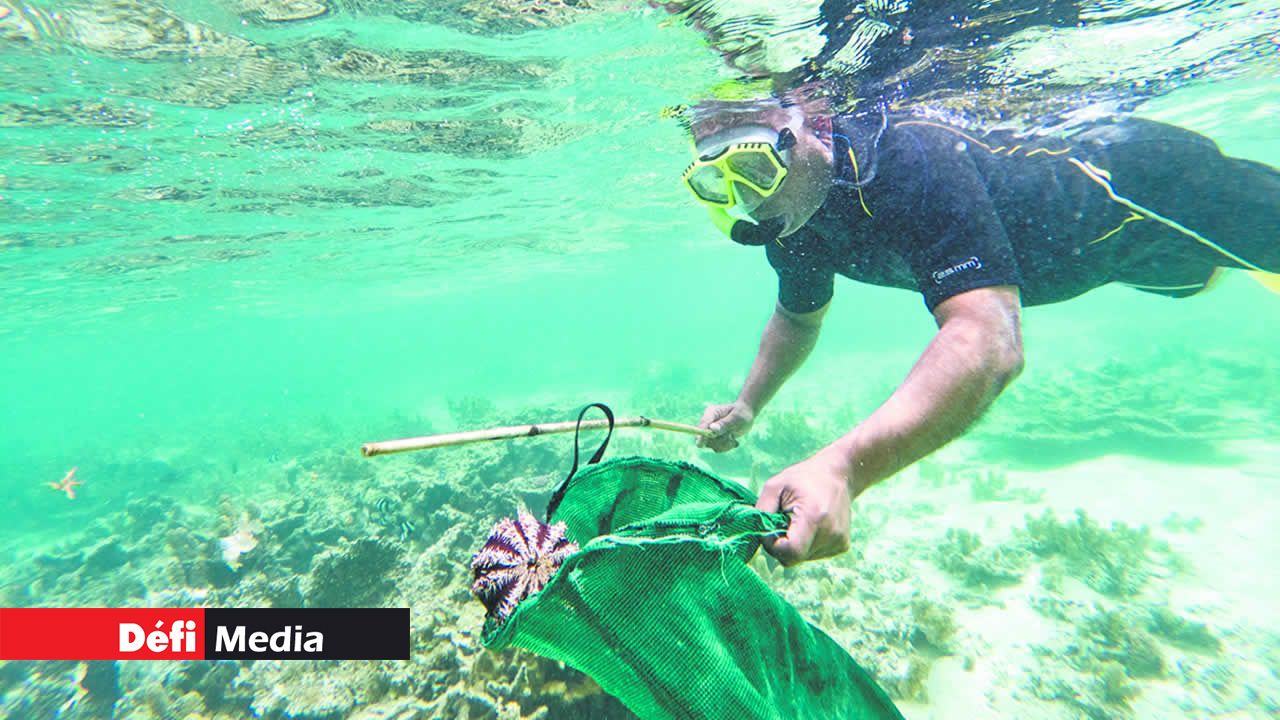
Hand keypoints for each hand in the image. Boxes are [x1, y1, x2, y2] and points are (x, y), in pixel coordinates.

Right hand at [697, 401, 753, 451]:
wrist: (747, 415)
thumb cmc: (742, 413)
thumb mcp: (736, 418)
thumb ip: (724, 423)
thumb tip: (712, 429)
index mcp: (711, 413)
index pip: (702, 425)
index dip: (701, 435)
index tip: (700, 444)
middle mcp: (708, 422)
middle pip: (704, 438)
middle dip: (718, 441)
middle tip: (731, 436)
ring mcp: (710, 431)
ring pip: (711, 445)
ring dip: (724, 444)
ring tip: (733, 437)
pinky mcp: (714, 438)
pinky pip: (716, 448)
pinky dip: (726, 446)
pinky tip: (733, 440)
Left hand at [755, 450, 854, 565]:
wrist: (839, 475)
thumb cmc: (803, 478)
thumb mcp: (774, 486)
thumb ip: (762, 511)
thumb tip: (756, 534)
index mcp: (814, 516)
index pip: (790, 551)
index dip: (773, 546)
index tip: (770, 529)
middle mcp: (830, 533)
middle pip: (794, 558)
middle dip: (781, 545)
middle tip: (782, 522)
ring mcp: (839, 542)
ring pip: (802, 558)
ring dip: (794, 544)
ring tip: (798, 521)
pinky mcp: (842, 546)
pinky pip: (813, 554)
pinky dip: (806, 544)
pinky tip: (810, 526)